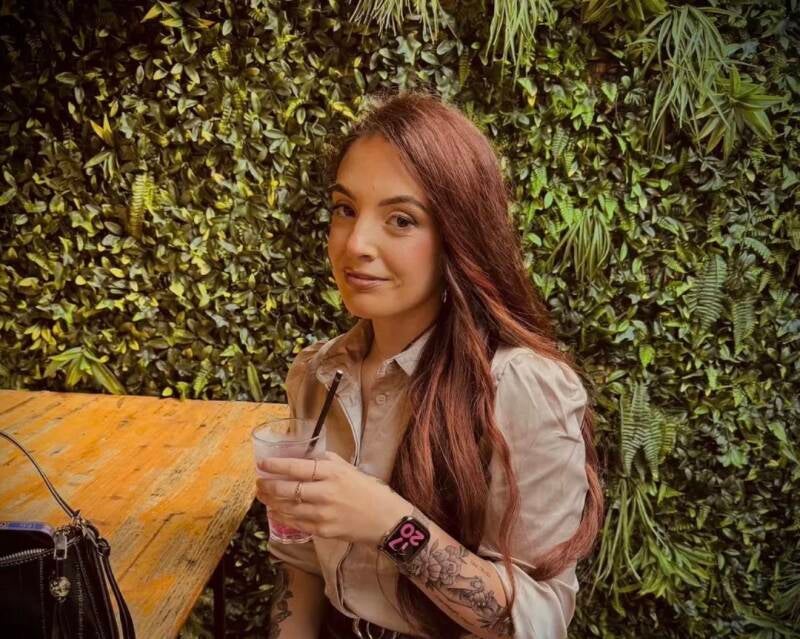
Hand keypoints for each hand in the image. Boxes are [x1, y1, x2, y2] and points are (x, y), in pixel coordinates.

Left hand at [256, 451, 412, 545]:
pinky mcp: (323, 531)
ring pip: (287, 507)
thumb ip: (327, 462)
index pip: (297, 467)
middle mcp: (325, 493)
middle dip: (268, 485)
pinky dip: (282, 516)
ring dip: (271, 501)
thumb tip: (305, 456)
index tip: (262, 464)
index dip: (276, 465)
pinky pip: (296, 523)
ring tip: (263, 496)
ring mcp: (323, 514)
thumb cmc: (368, 490)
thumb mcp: (349, 469)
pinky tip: (275, 511)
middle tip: (259, 482)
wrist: (386, 519)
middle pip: (287, 489)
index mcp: (332, 473)